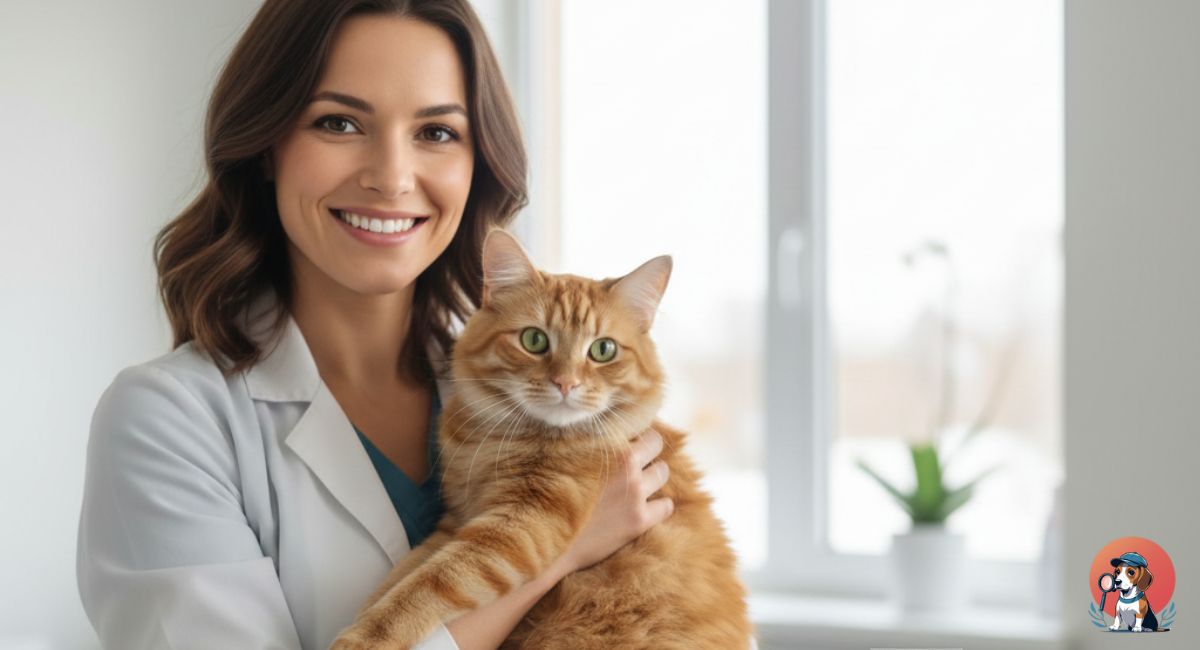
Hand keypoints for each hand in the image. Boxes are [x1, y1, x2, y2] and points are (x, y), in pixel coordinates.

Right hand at [556, 428, 673, 575]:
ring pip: (662, 472)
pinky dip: (658, 506)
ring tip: (636, 485)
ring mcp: (635, 493)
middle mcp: (626, 465)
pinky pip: (665, 506)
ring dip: (652, 476)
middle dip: (648, 451)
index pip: (639, 426)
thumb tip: (589, 424)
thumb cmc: (545, 492)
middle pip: (656, 445)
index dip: (635, 434)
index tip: (629, 441)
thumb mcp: (560, 454)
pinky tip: (644, 508)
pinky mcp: (638, 520)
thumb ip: (582, 439)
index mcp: (608, 444)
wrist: (543, 535)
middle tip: (635, 461)